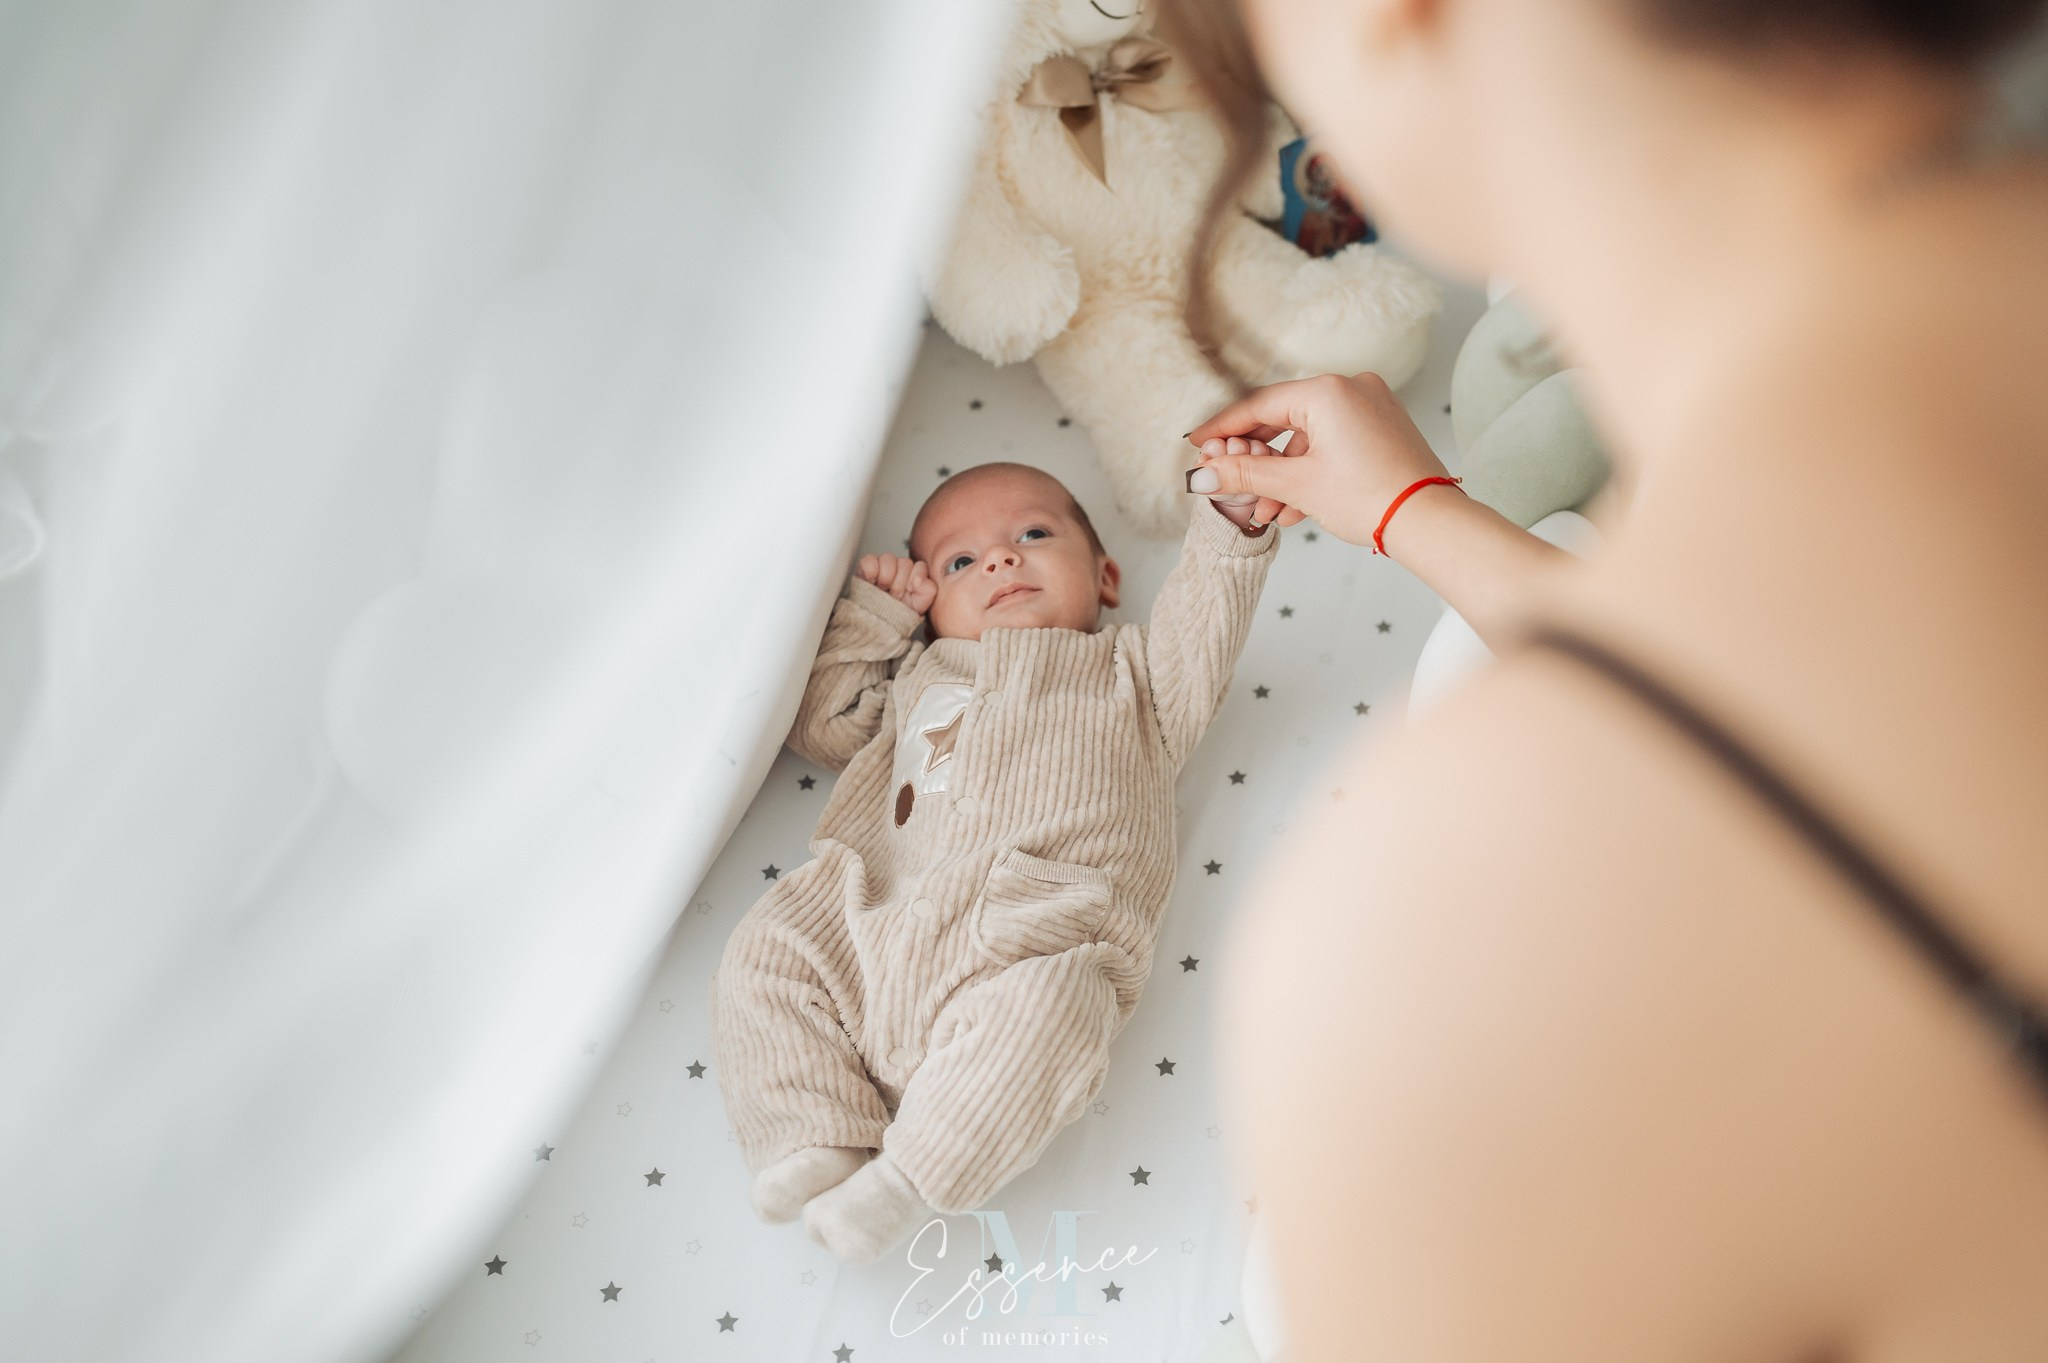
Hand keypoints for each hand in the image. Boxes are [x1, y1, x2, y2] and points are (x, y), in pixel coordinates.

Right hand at [857, 552, 936, 614]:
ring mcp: (881, 564)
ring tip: (882, 591)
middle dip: (899, 584)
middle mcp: (898, 566)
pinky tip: (871, 583)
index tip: (908, 593)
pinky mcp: (865, 566)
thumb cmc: (898, 614)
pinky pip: (869, 560)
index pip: (920, 566)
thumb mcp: (919, 606)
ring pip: (888, 559)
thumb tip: (918, 579)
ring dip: (886, 578)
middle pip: (905, 563)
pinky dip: (871, 572)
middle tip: (894, 596)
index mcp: (913, 574)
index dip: (914, 580)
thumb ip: (928, 590)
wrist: (878, 623)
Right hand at [1184, 372, 1452, 548]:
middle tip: (1231, 481)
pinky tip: (1297, 506)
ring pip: (1309, 438)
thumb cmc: (1372, 497)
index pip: (1259, 405)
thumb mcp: (1297, 485)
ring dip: (1284, 475)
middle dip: (1257, 460)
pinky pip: (1334, 444)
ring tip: (1268, 510)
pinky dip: (1313, 471)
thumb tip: (1204, 473)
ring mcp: (1371, 408)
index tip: (1199, 443)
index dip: (1224, 429)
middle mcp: (1352, 389)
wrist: (1429, 522)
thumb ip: (1245, 473)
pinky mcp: (1382, 429)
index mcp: (1328, 391)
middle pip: (1284, 420)